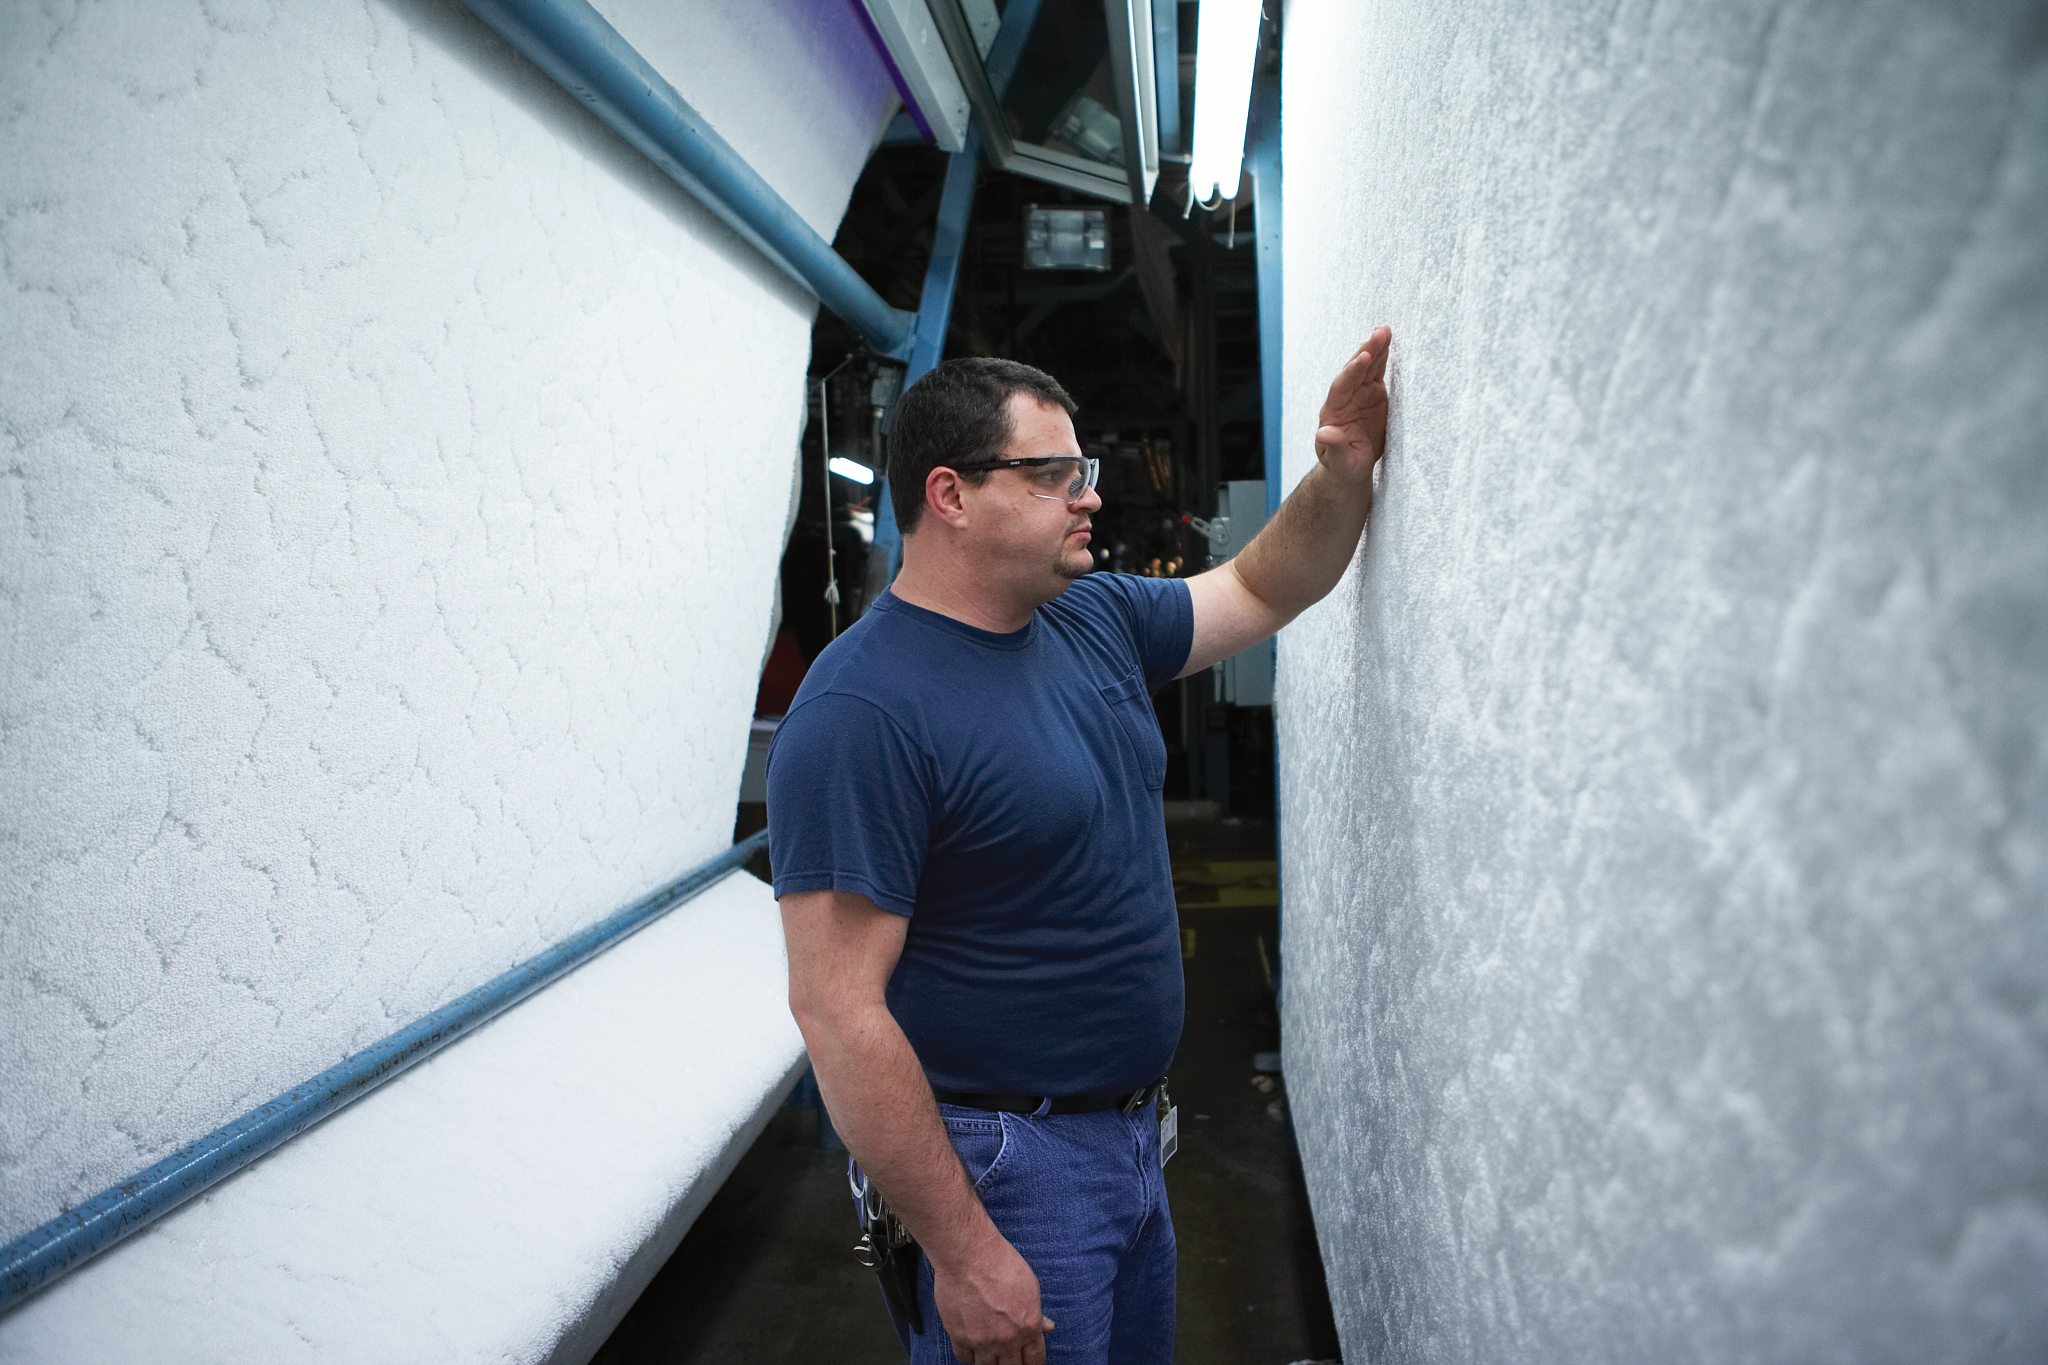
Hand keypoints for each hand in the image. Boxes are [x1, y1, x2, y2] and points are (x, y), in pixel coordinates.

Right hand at [931, 1232, 1055, 1364]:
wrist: (970, 1255)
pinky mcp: (961, 1337)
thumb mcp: (1030, 1286)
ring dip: (990, 1362)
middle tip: (1008, 1358)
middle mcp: (1008, 1339)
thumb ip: (1037, 1313)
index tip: (1028, 1363)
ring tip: (990, 1353)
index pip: (1035, 1361)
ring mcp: (983, 1341)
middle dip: (1012, 1364)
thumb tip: (1047, 1327)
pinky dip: (969, 1355)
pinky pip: (965, 1359)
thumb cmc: (1000, 1263)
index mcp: (1029, 1327)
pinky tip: (972, 1347)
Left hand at [1312, 325, 1391, 484]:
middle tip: (1379, 334)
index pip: (1341, 387)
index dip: (1352, 372)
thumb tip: (1322, 432)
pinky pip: (1377, 372)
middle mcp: (1345, 398)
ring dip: (1375, 348)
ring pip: (1367, 367)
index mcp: (1333, 411)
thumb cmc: (1342, 466)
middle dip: (1366, 351)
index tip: (1363, 358)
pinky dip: (1383, 357)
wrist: (1350, 468)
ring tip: (1385, 330)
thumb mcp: (1339, 461)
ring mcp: (1359, 394)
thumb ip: (1333, 446)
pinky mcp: (1373, 395)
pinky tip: (1389, 341)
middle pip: (1355, 370)